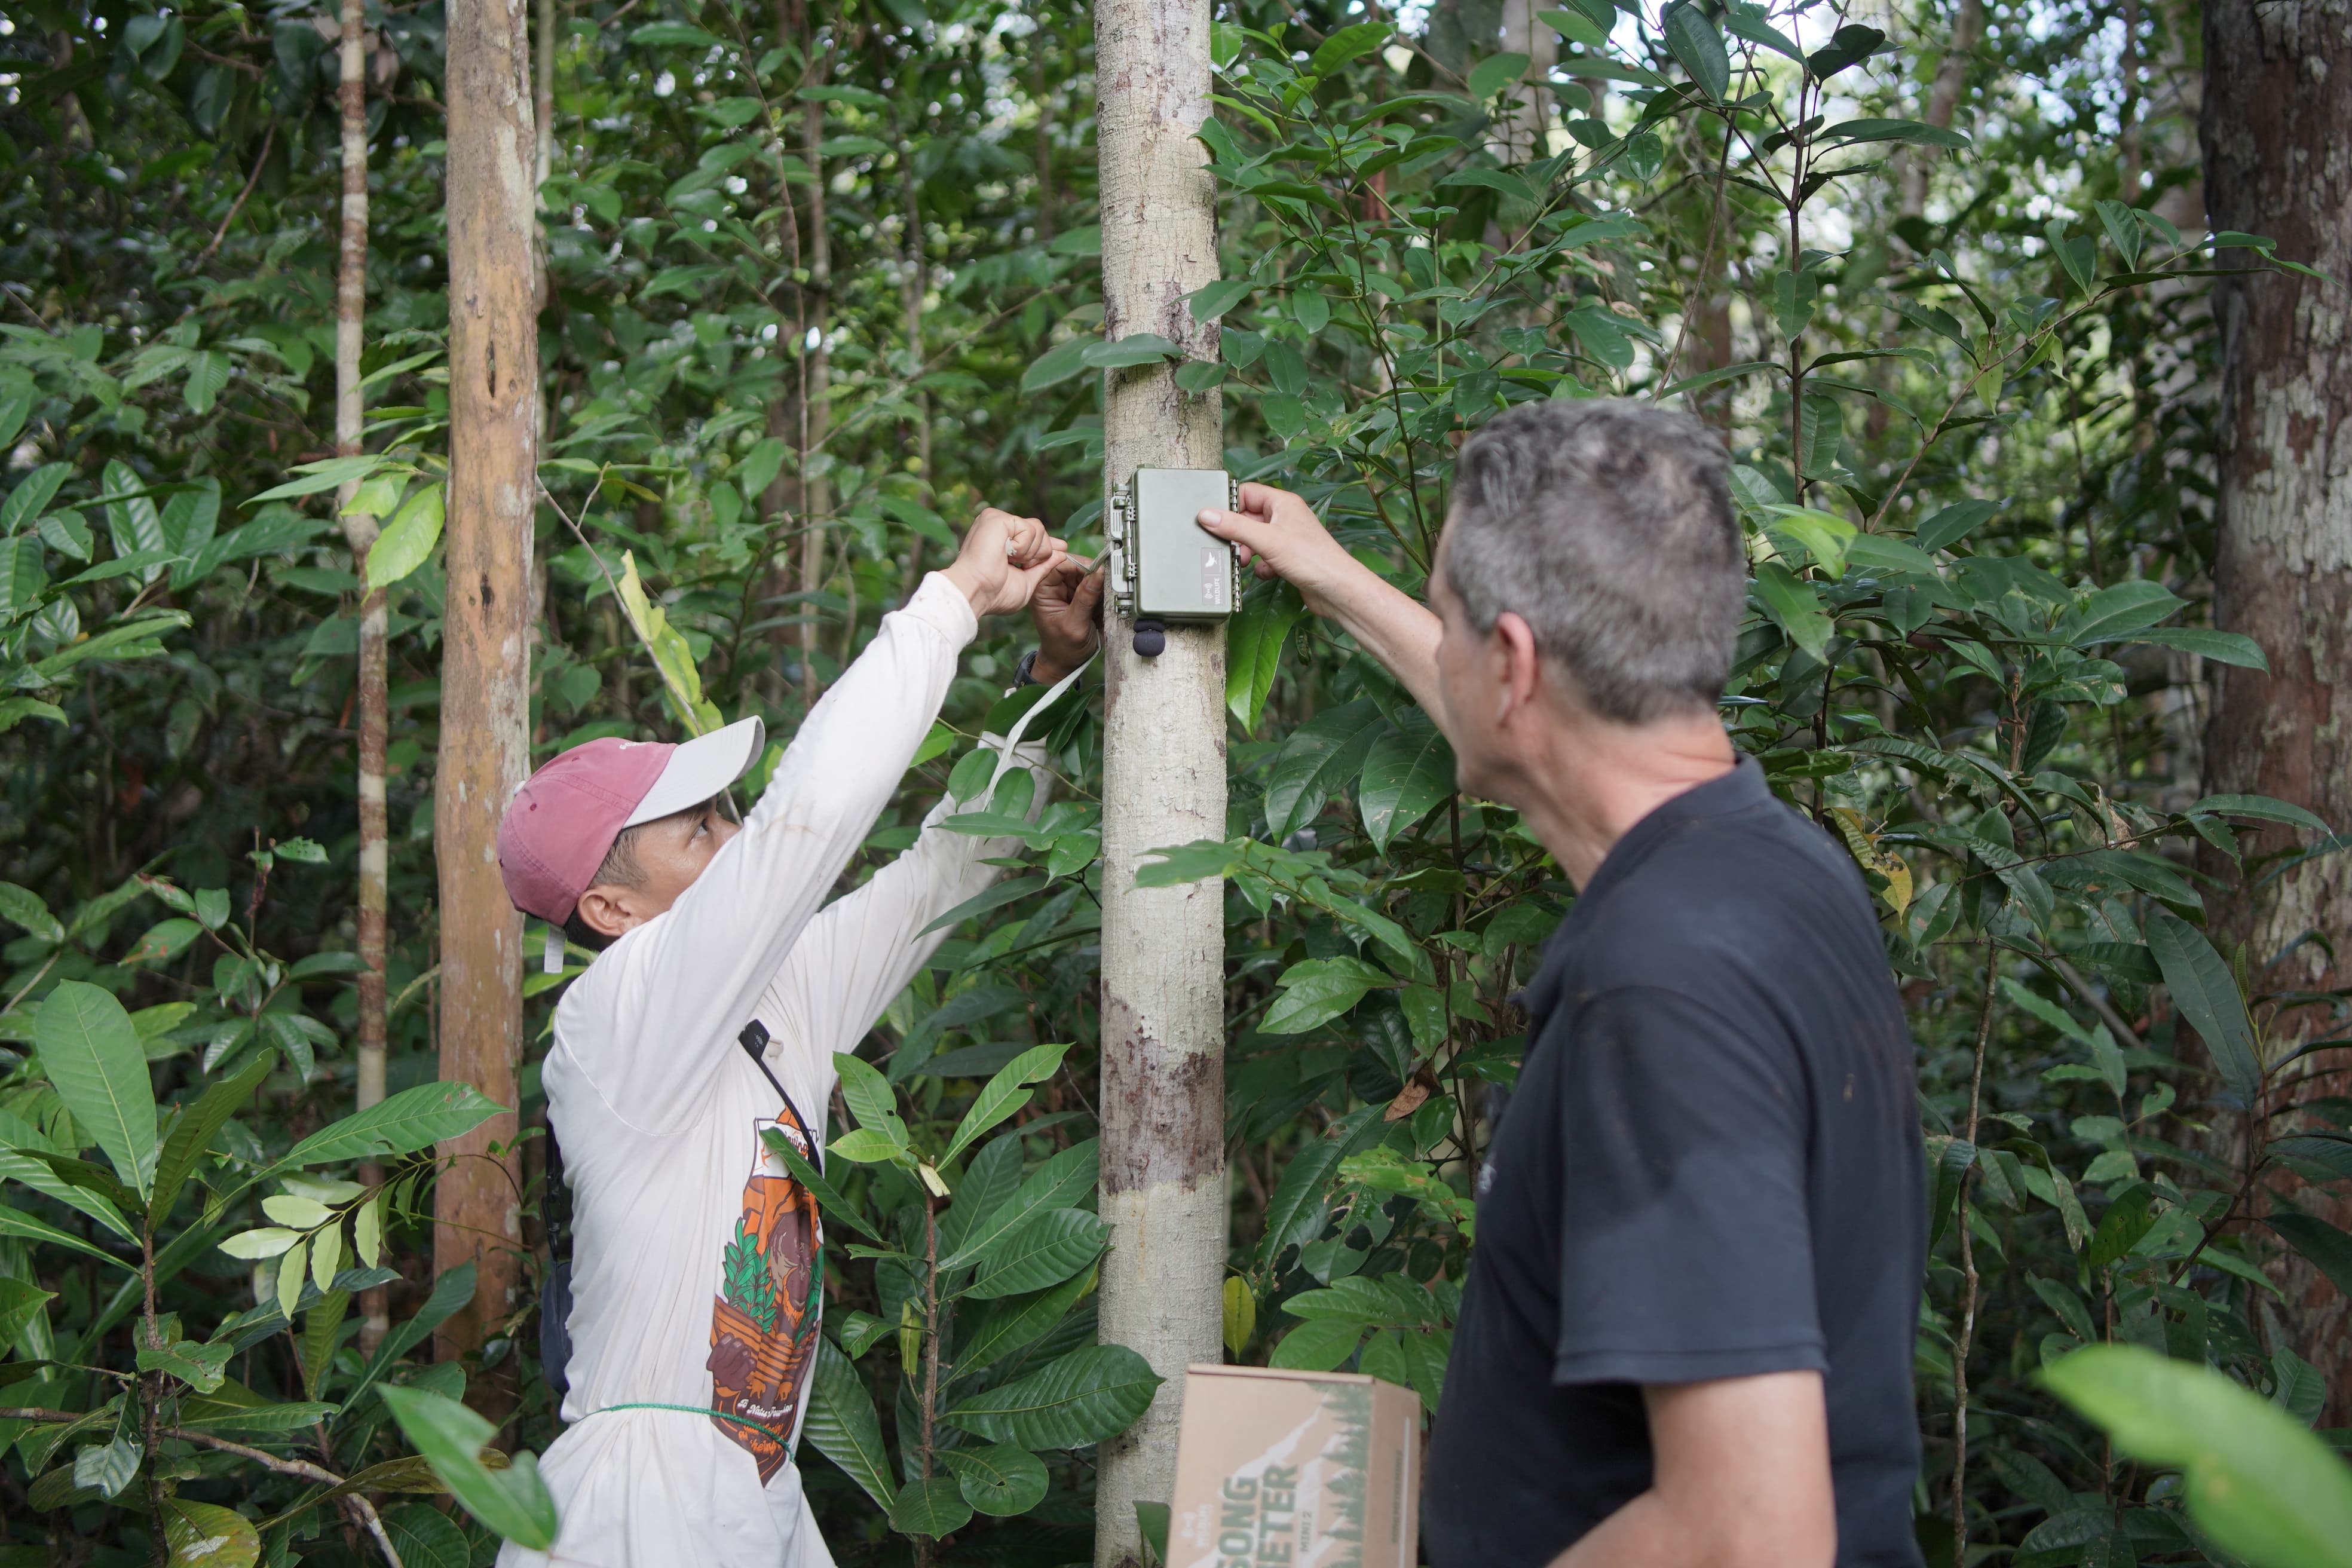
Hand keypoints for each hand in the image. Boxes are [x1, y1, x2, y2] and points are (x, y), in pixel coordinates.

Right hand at [942, 507, 1069, 618]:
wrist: (976, 592)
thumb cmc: (995, 594)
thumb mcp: (1027, 582)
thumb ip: (1043, 566)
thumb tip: (1061, 553)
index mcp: (1004, 542)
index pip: (1034, 535)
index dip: (1048, 544)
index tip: (1062, 549)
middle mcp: (999, 528)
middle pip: (1039, 530)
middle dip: (1040, 552)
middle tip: (1021, 565)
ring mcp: (997, 520)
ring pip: (1037, 529)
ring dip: (1030, 552)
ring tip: (1009, 561)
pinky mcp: (996, 518)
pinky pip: (1029, 529)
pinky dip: (1023, 547)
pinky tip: (1006, 554)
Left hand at [1030, 557, 1104, 683]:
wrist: (1067, 662)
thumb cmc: (1063, 647)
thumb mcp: (1074, 624)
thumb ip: (1085, 597)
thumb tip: (1099, 572)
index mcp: (1043, 589)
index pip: (1061, 563)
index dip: (1081, 564)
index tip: (1099, 572)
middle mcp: (1055, 584)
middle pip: (1078, 565)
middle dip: (1094, 575)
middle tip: (1107, 586)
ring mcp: (1070, 588)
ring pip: (1091, 573)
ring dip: (1101, 584)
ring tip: (1106, 599)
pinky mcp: (1083, 594)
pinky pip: (1097, 584)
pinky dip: (1105, 592)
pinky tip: (1106, 603)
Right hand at [1193, 483, 1359, 613]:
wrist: (1336, 589)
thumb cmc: (1311, 558)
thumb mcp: (1266, 540)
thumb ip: (1234, 527)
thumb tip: (1206, 515)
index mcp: (1282, 503)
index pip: (1247, 493)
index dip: (1230, 505)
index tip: (1214, 520)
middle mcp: (1285, 518)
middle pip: (1249, 518)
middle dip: (1237, 535)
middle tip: (1229, 547)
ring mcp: (1288, 539)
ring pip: (1256, 540)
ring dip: (1248, 552)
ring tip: (1246, 562)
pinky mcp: (1289, 559)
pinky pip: (1265, 558)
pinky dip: (1262, 567)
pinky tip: (1268, 573)